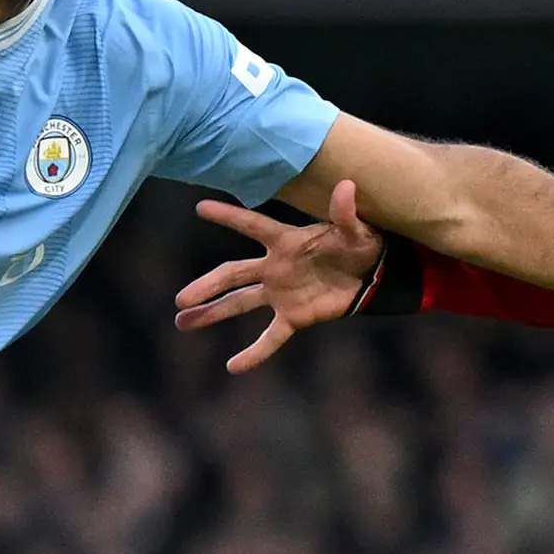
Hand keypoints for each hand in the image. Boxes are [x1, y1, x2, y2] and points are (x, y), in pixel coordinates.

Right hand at [173, 178, 386, 372]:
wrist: (372, 274)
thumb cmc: (360, 245)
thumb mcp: (355, 230)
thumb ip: (346, 213)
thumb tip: (347, 186)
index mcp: (286, 241)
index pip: (252, 225)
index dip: (229, 216)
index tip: (200, 207)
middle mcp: (275, 267)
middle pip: (233, 274)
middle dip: (207, 285)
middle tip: (181, 299)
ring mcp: (280, 293)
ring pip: (240, 303)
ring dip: (212, 313)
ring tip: (182, 323)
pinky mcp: (293, 316)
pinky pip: (271, 337)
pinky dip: (255, 353)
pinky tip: (234, 366)